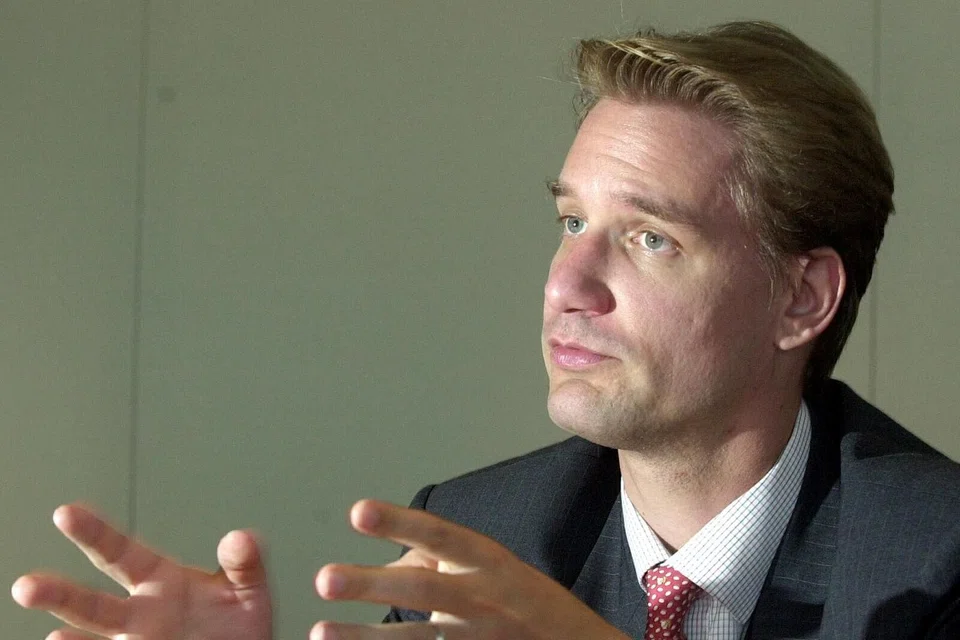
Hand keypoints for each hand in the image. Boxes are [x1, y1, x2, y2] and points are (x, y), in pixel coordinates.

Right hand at [11, 504, 272, 639]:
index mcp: (161, 580)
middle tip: (27, 586)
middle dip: (59, 594)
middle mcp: (140, 614)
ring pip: (95, 638)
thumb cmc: (239, 626)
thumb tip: (241, 539)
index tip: (66, 511)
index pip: (121, 552)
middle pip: (93, 604)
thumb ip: (245, 563)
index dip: (95, 532)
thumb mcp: (248, 589)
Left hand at [313, 500, 628, 639]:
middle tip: (325, 578)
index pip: (441, 535)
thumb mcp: (494, 566)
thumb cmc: (528, 602)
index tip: (358, 512)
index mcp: (488, 561)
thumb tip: (392, 558)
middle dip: (373, 584)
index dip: (400, 523)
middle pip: (425, 590)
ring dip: (366, 638)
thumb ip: (442, 555)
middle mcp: (483, 598)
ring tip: (320, 631)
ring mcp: (480, 639)